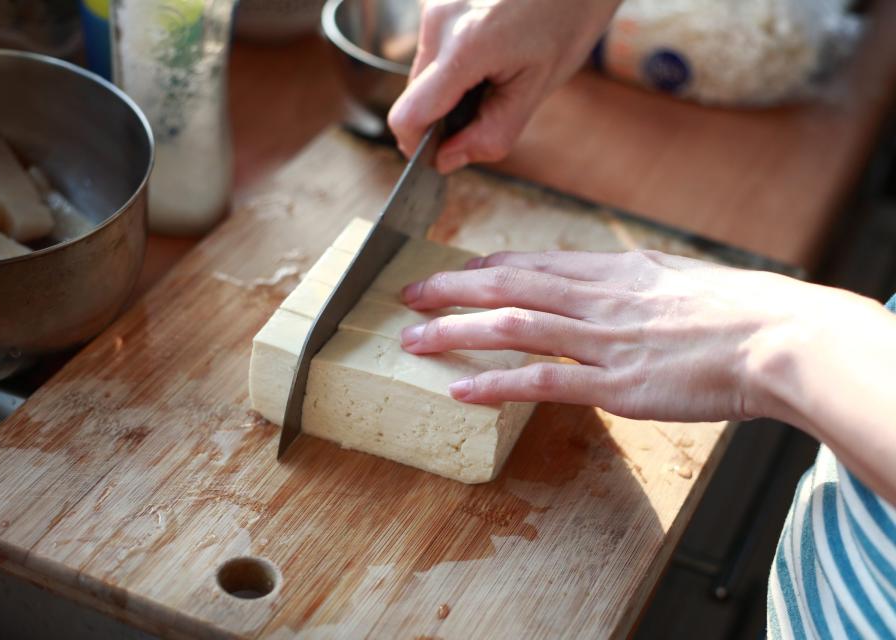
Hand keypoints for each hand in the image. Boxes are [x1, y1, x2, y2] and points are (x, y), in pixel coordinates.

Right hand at [388, 0, 619, 173]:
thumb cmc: (568, 20)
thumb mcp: (537, 88)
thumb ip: (491, 133)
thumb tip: (447, 161)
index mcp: (465, 47)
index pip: (408, 116)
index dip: (419, 146)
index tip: (440, 155)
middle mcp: (439, 21)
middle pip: (414, 97)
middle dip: (442, 116)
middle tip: (487, 109)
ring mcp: (434, 6)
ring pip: (422, 74)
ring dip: (448, 89)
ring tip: (493, 74)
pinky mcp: (436, 0)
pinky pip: (432, 49)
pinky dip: (453, 65)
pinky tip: (487, 53)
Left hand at [397, 249, 879, 423]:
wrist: (774, 337)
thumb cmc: (734, 310)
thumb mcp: (674, 278)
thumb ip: (630, 281)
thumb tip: (606, 283)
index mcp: (612, 270)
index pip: (533, 262)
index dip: (485, 267)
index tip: (454, 272)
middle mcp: (595, 297)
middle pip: (506, 285)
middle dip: (450, 290)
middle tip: (408, 295)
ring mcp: (599, 340)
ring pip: (511, 327)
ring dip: (455, 332)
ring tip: (413, 340)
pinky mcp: (613, 384)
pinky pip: (540, 381)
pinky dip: (495, 383)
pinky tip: (460, 388)